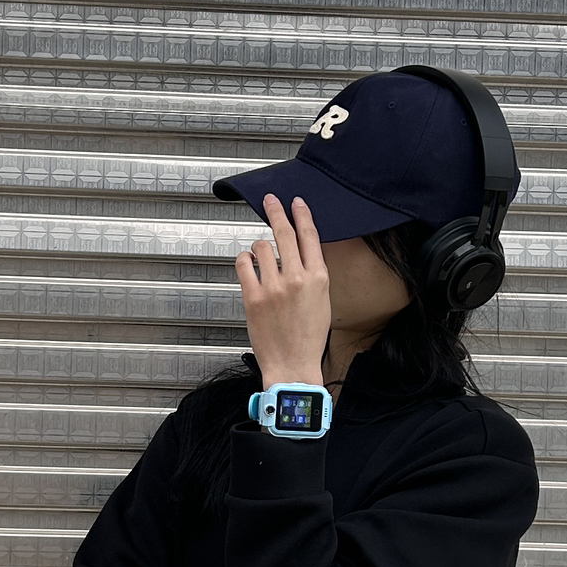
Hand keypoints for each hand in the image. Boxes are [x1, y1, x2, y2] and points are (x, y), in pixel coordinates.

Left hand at [235, 193, 330, 386]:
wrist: (293, 365)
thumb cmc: (308, 338)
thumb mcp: (323, 302)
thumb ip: (312, 275)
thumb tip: (299, 254)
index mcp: (318, 278)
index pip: (310, 236)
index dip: (302, 215)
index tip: (296, 203)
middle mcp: (297, 279)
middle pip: (285, 233)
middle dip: (277, 211)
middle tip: (271, 201)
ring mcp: (274, 287)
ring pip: (261, 247)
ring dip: (259, 247)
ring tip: (260, 256)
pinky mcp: (253, 297)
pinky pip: (243, 264)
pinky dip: (244, 260)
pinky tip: (247, 264)